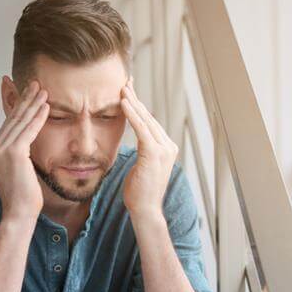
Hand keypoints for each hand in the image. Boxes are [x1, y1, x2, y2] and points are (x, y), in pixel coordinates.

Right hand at [0, 80, 49, 222]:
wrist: (19, 213)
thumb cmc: (24, 198)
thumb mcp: (20, 172)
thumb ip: (21, 157)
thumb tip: (29, 148)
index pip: (9, 125)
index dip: (19, 108)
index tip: (28, 95)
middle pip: (13, 119)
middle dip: (25, 100)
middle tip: (35, 84)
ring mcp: (2, 150)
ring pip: (20, 122)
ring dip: (33, 104)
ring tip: (43, 90)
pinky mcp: (14, 153)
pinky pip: (28, 131)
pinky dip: (38, 117)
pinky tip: (46, 107)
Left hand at [120, 75, 178, 218]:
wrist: (146, 210)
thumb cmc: (139, 192)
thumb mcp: (141, 167)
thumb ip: (142, 152)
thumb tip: (136, 143)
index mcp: (167, 148)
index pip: (150, 123)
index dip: (139, 106)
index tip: (130, 92)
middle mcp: (168, 146)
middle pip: (149, 117)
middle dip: (136, 98)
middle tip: (126, 81)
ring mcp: (164, 149)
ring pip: (146, 120)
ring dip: (133, 102)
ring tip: (122, 87)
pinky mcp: (154, 153)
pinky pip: (142, 129)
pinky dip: (132, 114)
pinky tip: (124, 102)